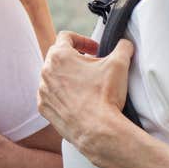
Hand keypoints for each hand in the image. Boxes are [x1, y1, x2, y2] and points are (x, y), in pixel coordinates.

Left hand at [37, 32, 135, 166]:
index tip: (94, 49)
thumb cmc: (105, 96)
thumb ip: (123, 47)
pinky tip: (77, 99)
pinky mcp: (45, 108)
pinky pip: (51, 95)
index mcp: (59, 56)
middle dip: (76, 58)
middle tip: (92, 66)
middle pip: (58, 56)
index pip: (66, 37)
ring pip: (54, 76)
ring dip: (68, 76)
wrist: (97, 130)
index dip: (83, 40)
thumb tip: (125, 45)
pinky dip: (62, 94)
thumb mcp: (119, 64)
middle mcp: (46, 72)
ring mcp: (43, 91)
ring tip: (86, 84)